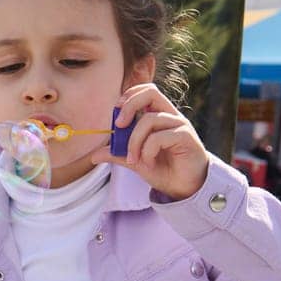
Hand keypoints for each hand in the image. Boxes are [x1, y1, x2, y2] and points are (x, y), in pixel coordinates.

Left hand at [90, 83, 208, 199]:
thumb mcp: (136, 161)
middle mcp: (170, 116)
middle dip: (130, 106)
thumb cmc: (163, 170)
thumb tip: (94, 156)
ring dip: (135, 141)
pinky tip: (148, 163)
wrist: (183, 188)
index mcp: (159, 116)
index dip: (129, 97)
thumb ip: (118, 155)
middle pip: (151, 92)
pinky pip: (159, 137)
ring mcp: (180, 125)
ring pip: (150, 120)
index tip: (116, 118)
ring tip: (134, 160)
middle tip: (119, 126)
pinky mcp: (186, 137)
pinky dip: (147, 151)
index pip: (145, 92)